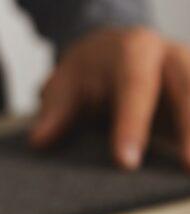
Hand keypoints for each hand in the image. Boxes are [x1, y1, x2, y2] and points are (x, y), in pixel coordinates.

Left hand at [29, 27, 189, 169]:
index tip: (125, 160)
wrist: (114, 45)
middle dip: (189, 128)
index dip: (132, 124)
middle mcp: (172, 56)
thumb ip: (56, 110)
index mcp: (135, 47)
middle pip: (187, 88)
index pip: (135, 87)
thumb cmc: (91, 68)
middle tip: (187, 168)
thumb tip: (39, 140)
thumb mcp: (67, 81)